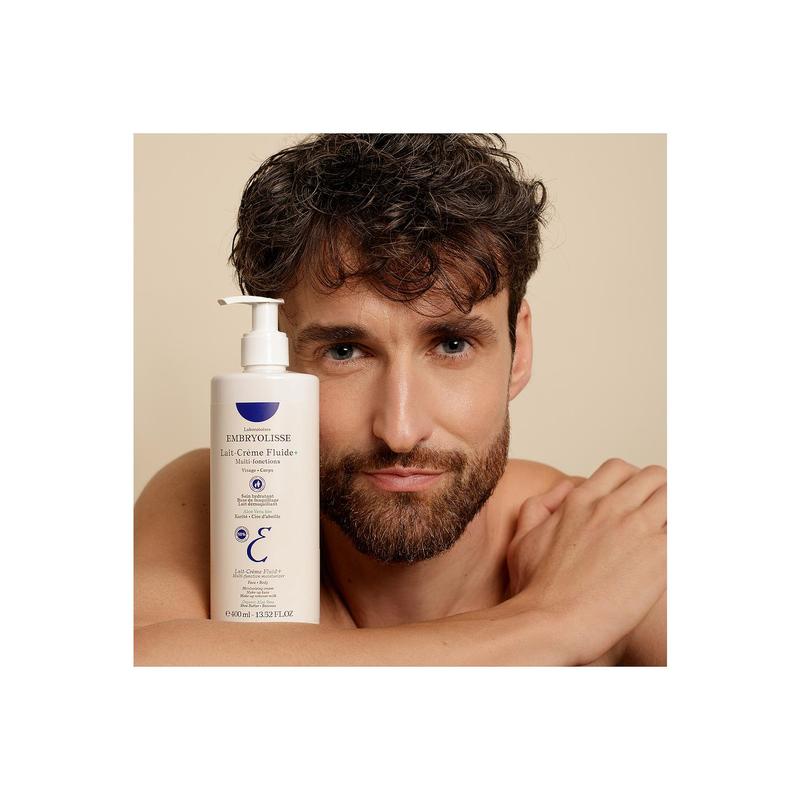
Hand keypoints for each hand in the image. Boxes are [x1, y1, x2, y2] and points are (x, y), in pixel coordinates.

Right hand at [506, 458, 666, 664]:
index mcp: (581, 501)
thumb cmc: (535, 590)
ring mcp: (638, 529)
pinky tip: (678, 556)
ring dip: (677, 513)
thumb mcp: (523, 538)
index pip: (620, 469)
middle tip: (662, 517)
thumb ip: (540, 507)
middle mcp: (611, 508)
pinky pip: (686, 532)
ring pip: (675, 497)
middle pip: (654, 477)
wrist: (550, 622)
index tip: (636, 501)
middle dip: (662, 492)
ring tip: (673, 535)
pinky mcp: (659, 557)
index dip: (632, 482)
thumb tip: (565, 490)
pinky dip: (686, 539)